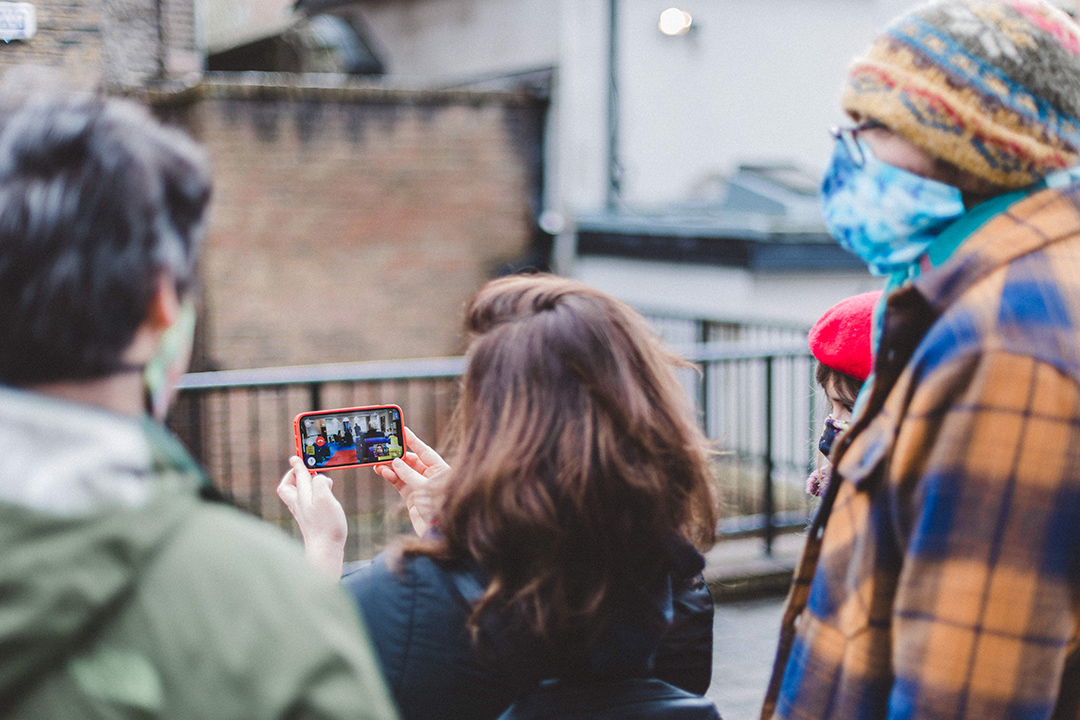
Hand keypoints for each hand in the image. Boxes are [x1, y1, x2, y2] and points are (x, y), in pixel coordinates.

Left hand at [278, 455, 346, 580]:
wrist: (325, 550)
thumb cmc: (326, 526)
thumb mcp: (325, 498)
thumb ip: (320, 483)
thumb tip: (318, 479)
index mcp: (302, 496)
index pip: (297, 476)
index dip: (298, 465)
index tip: (296, 456)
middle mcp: (299, 504)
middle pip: (287, 487)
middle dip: (292, 477)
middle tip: (301, 472)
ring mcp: (303, 514)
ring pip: (295, 496)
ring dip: (302, 486)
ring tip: (315, 483)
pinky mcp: (310, 522)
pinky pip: (304, 504)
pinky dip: (310, 498)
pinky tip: (321, 501)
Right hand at [375, 427, 449, 536]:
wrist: (438, 533)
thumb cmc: (439, 508)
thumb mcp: (424, 488)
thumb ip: (409, 474)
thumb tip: (396, 461)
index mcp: (440, 469)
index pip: (425, 450)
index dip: (413, 440)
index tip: (402, 430)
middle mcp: (430, 476)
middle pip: (411, 460)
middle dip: (397, 454)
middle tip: (384, 448)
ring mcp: (420, 486)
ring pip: (402, 471)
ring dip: (390, 466)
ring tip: (378, 461)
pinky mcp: (411, 497)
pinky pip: (399, 482)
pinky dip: (390, 477)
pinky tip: (382, 471)